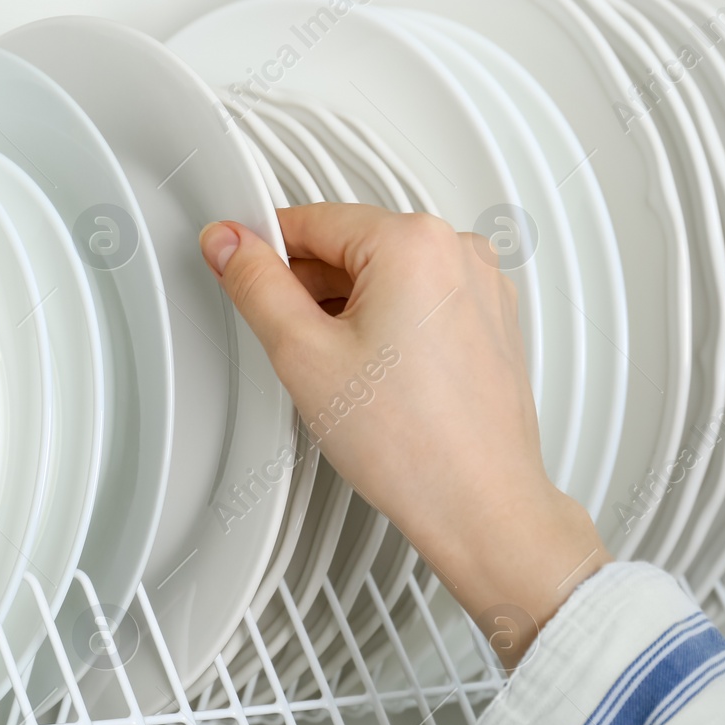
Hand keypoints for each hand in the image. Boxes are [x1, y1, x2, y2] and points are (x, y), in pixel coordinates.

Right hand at [199, 204, 608, 666]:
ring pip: (387, 278)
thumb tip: (231, 243)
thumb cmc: (413, 444)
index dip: (265, 252)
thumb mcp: (303, 355)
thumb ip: (256, 285)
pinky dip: (392, 331)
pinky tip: (381, 383)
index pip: (311, 219)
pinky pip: (424, 304)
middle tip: (299, 351)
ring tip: (347, 378)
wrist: (479, 504)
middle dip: (312, 290)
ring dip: (351, 312)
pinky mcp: (493, 323)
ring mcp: (484, 288)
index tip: (242, 274)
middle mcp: (460, 252)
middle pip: (352, 246)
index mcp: (414, 242)